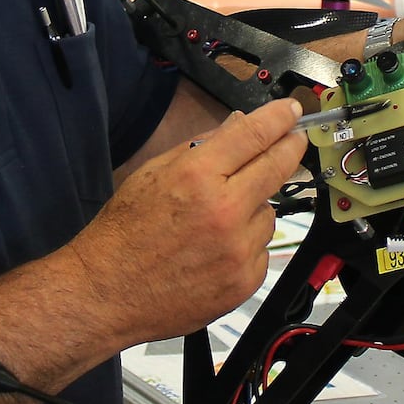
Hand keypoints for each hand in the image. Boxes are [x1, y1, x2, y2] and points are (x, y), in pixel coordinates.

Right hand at [77, 99, 306, 342]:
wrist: (108, 292)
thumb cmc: (125, 230)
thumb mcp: (153, 173)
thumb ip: (202, 147)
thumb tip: (240, 126)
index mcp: (197, 175)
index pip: (254, 134)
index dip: (279, 117)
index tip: (291, 110)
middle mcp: (224, 210)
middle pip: (278, 167)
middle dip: (290, 147)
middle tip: (294, 139)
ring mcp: (238, 249)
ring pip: (269, 213)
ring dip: (254, 207)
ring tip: (218, 220)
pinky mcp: (245, 280)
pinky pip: (261, 248)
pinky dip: (247, 244)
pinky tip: (216, 249)